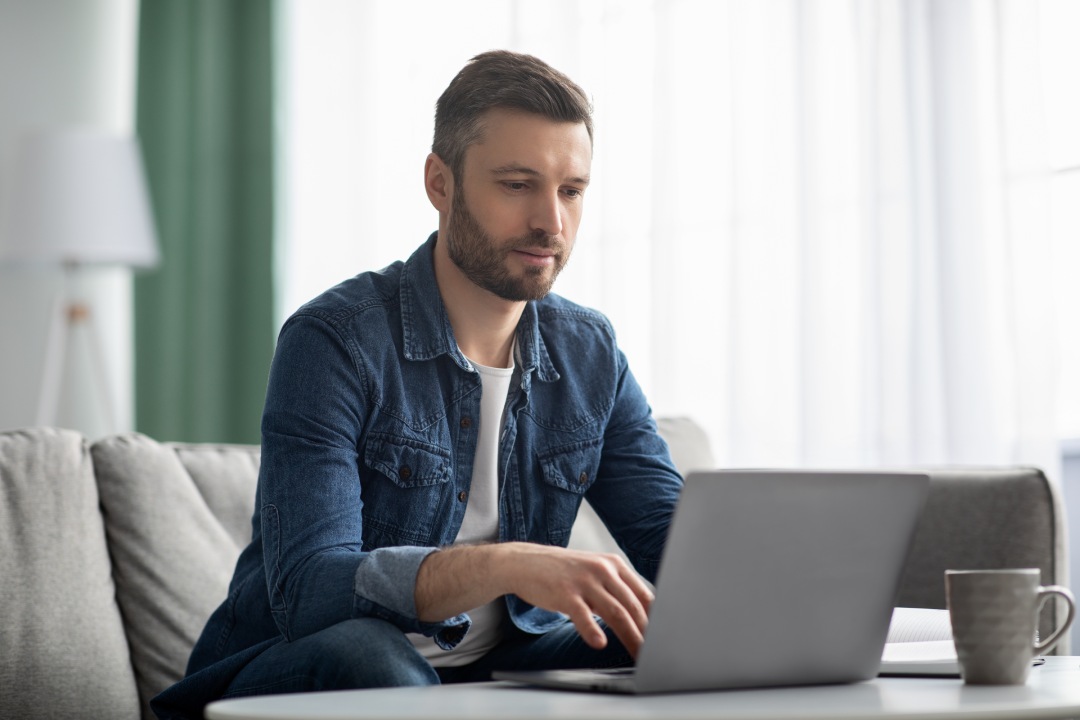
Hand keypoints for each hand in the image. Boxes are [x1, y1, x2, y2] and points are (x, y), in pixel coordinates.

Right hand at [494, 543, 653, 657]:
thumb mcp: (594, 573)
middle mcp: (602, 570)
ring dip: (630, 637)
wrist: (525, 562)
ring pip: (615, 612)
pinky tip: (599, 643)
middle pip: (633, 606)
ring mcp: (584, 580)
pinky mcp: (565, 593)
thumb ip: (616, 590)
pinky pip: (583, 615)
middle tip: (655, 654)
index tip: (663, 639)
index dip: (656, 619)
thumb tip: (643, 617)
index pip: (643, 595)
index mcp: (614, 565)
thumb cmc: (564, 573)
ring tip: (638, 655)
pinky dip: (593, 631)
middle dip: (647, 633)